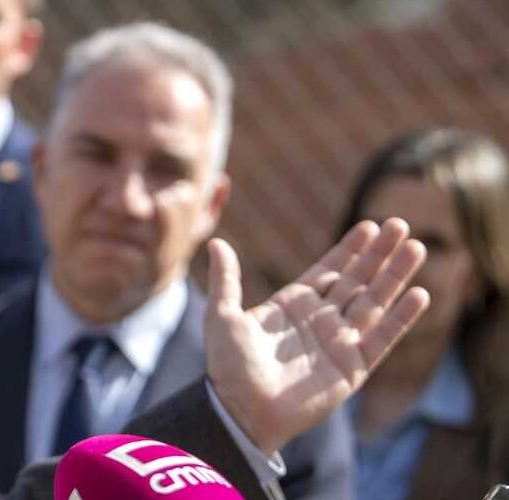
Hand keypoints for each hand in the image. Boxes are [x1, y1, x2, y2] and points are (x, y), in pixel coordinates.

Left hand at [204, 218, 429, 454]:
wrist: (242, 410)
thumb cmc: (229, 367)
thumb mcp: (222, 316)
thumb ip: (226, 279)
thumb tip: (216, 243)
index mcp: (292, 305)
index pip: (328, 270)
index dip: (350, 249)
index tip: (369, 226)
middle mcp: (320, 320)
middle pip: (357, 280)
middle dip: (378, 254)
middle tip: (400, 224)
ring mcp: (338, 343)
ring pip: (374, 302)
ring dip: (395, 276)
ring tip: (416, 248)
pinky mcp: (352, 367)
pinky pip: (382, 338)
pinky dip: (401, 317)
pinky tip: (419, 294)